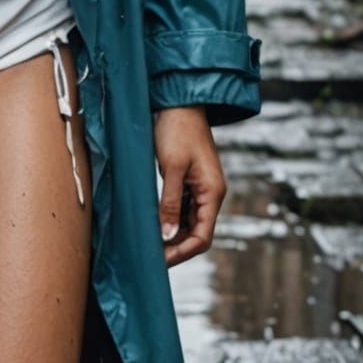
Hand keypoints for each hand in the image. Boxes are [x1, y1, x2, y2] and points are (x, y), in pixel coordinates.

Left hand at [151, 104, 226, 267]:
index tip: (160, 261)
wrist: (179, 102)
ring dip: (172, 235)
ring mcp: (200, 188)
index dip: (183, 252)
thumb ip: (170, 203)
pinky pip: (182, 208)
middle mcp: (210, 194)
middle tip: (151, 257)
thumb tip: (167, 237)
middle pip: (197, 232)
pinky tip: (154, 225)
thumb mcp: (172, 167)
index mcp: (212, 193)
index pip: (203, 236)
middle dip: (176, 247)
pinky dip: (170, 219)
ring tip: (150, 245)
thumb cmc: (177, 130)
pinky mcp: (189, 181)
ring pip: (189, 222)